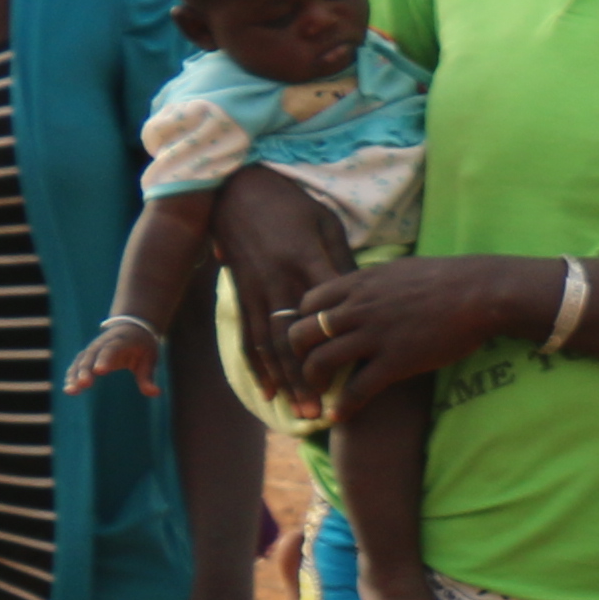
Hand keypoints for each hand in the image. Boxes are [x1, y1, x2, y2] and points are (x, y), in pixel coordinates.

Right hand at [65, 322, 161, 394]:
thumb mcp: (150, 359)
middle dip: (85, 370)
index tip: (99, 371)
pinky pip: (77, 364)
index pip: (110, 350)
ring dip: (74, 375)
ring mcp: (93, 349)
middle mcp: (103, 343)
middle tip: (83, 384)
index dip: (104, 359)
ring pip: (81, 361)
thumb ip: (148, 377)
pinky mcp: (87, 355)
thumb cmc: (143, 345)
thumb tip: (156, 393)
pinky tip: (69, 388)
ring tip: (70, 391)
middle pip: (91, 356)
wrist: (132, 327)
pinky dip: (72, 375)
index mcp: (120, 341)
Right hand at [214, 172, 356, 411]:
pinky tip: (267, 392)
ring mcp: (255, 290)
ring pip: (268, 345)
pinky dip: (257, 367)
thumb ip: (341, 261)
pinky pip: (247, 335)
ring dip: (283, 382)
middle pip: (293, 339)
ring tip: (298, 410)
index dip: (341, 342)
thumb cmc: (290, 203)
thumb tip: (363, 298)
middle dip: (306, 378)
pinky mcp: (241, 293)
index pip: (327, 311)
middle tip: (321, 411)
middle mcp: (278, 281)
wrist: (235, 189)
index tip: (360, 370)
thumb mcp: (325, 223)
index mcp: (305, 260)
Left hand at [280, 256, 537, 418]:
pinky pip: (357, 388)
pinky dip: (343, 406)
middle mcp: (358, 309)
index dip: (302, 320)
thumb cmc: (451, 279)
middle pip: (302, 333)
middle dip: (298, 354)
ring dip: (314, 381)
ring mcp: (375, 336)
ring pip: (321, 361)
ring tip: (319, 394)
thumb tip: (369, 286)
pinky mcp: (395, 362)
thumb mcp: (401, 269)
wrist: (481, 293)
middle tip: (309, 367)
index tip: (311, 336)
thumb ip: (376, 282)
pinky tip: (338, 417)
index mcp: (359, 283)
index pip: (308, 302)